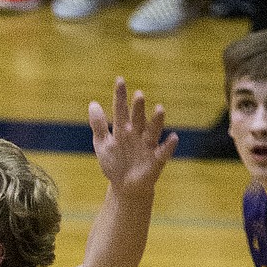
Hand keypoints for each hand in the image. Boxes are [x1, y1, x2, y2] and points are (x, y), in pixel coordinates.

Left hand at [89, 79, 178, 196]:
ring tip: (159, 109)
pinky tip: (173, 137)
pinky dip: (168, 146)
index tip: (119, 80)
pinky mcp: (156, 160)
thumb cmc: (115, 163)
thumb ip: (99, 125)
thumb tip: (93, 103)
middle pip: (138, 118)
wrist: (125, 187)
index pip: (121, 110)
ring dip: (156, 121)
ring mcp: (148, 146)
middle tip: (138, 95)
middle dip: (138, 108)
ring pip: (153, 131)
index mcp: (123, 128)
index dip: (120, 96)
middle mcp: (138, 134)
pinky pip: (164, 152)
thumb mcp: (103, 145)